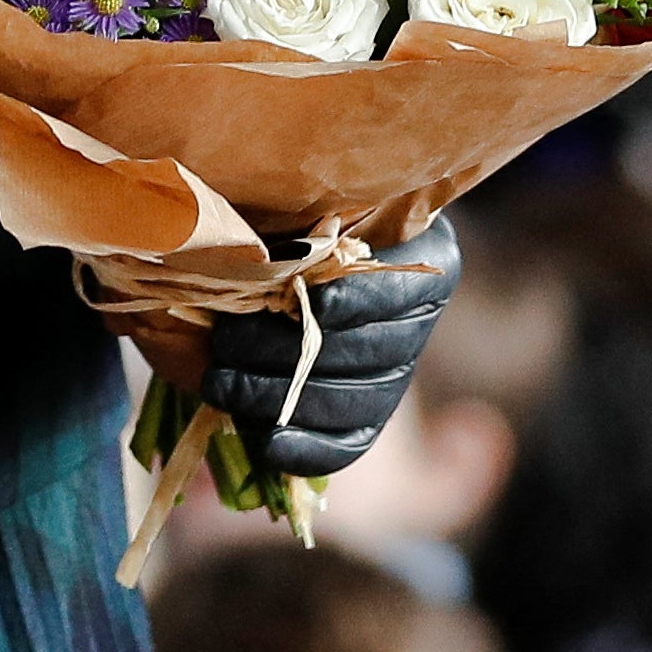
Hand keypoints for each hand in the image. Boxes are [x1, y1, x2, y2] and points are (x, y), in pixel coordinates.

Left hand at [201, 215, 459, 477]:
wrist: (317, 253)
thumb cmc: (310, 216)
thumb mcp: (321, 204)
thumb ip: (313, 224)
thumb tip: (279, 253)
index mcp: (428, 260)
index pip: (399, 291)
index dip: (358, 301)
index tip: (315, 303)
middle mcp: (420, 323)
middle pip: (366, 352)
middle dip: (288, 352)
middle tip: (226, 344)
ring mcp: (398, 375)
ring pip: (352, 402)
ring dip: (280, 397)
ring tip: (222, 384)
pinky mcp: (370, 417)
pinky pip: (348, 444)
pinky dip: (306, 448)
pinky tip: (264, 441)